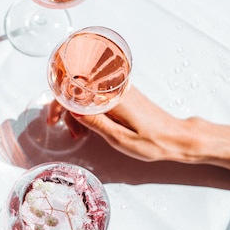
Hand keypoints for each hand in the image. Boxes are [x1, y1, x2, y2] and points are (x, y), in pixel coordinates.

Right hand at [66, 86, 229, 175]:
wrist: (177, 137)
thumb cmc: (153, 141)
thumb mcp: (120, 139)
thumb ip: (96, 123)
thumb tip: (73, 110)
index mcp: (113, 97)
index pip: (76, 91)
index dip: (59, 103)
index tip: (53, 120)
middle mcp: (115, 88)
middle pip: (78, 90)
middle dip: (66, 109)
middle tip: (63, 130)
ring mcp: (119, 90)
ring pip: (86, 94)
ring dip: (77, 111)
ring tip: (78, 134)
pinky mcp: (123, 95)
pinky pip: (97, 97)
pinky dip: (88, 110)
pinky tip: (89, 127)